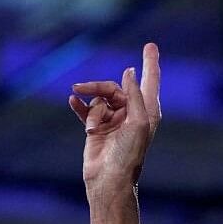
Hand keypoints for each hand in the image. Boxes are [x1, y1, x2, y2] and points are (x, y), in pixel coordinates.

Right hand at [68, 43, 160, 190]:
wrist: (109, 178)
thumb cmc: (129, 153)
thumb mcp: (137, 122)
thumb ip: (133, 95)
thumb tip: (129, 71)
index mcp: (148, 112)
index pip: (150, 81)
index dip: (150, 63)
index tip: (150, 45)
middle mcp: (132, 113)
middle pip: (113, 87)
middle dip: (97, 88)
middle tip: (79, 87)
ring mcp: (114, 119)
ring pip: (98, 99)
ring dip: (92, 110)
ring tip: (92, 128)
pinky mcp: (97, 127)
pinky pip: (86, 109)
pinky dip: (80, 106)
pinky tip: (72, 101)